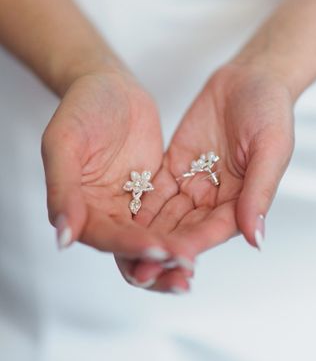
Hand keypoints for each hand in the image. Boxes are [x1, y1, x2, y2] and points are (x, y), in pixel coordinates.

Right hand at [41, 70, 184, 265]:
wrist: (110, 85)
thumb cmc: (81, 107)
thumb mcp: (64, 142)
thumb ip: (62, 189)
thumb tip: (64, 236)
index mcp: (80, 207)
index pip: (108, 238)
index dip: (132, 247)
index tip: (160, 251)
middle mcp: (106, 213)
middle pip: (132, 251)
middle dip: (157, 266)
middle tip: (184, 276)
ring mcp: (132, 206)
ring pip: (156, 240)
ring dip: (175, 255)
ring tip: (195, 268)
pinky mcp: (155, 194)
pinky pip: (174, 217)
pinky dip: (188, 230)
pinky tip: (208, 239)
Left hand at [117, 62, 294, 291]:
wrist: (251, 77)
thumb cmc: (271, 110)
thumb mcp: (271, 147)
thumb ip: (260, 191)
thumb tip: (256, 238)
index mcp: (245, 199)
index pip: (215, 230)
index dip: (193, 245)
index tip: (172, 259)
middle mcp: (218, 199)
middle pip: (187, 232)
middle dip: (163, 252)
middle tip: (138, 272)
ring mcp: (195, 185)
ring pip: (167, 219)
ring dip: (146, 238)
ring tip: (121, 254)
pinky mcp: (175, 169)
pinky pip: (153, 194)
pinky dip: (137, 210)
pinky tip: (114, 222)